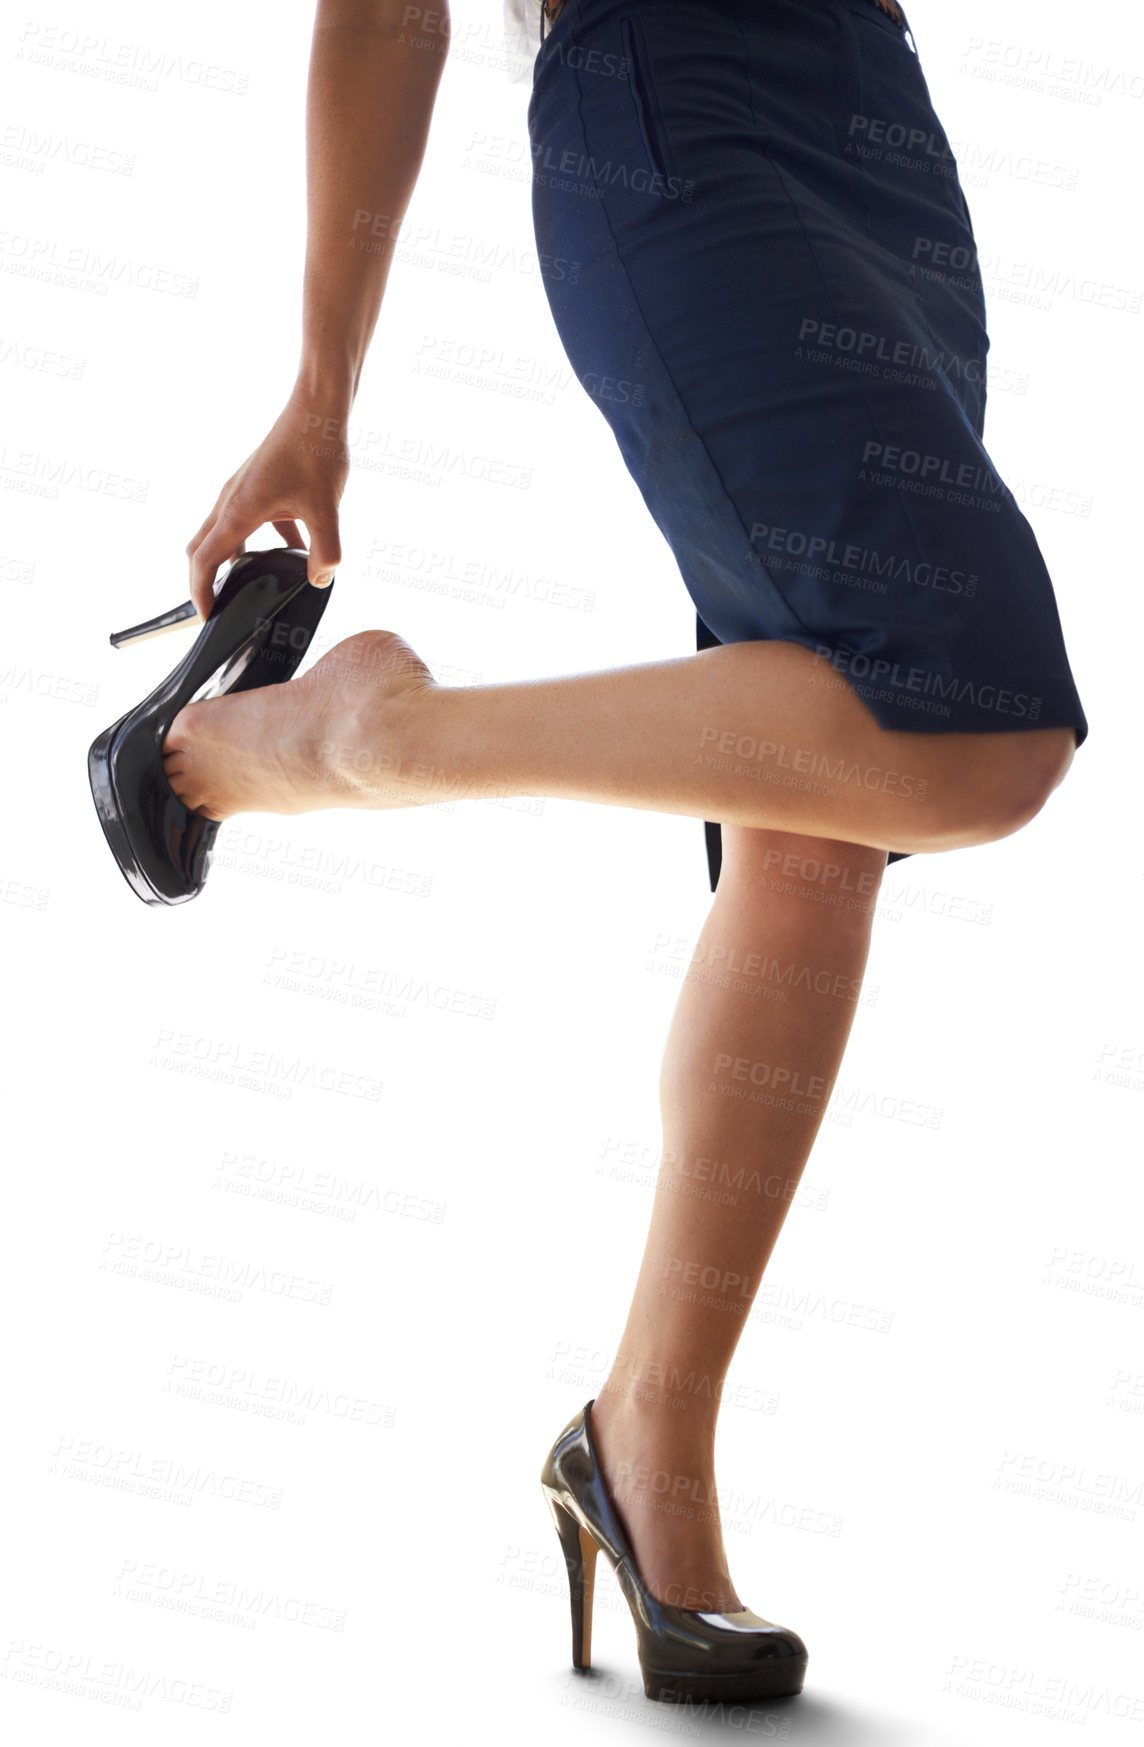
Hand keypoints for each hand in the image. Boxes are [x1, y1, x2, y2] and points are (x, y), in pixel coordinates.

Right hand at [184, 381, 350, 621]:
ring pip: (224, 533)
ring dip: (232, 560)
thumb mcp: (326, 509)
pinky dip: (262, 540)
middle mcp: (231, 500)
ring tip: (252, 584)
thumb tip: (320, 580)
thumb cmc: (316, 450)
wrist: (318, 407)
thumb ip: (326, 552)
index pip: (203, 561)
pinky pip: (250, 520)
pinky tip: (295, 550)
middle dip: (205, 580)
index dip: (200, 593)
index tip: (206, 616)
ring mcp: (242, 490)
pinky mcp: (258, 482)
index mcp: (237, 511)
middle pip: (202, 548)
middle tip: (218, 606)